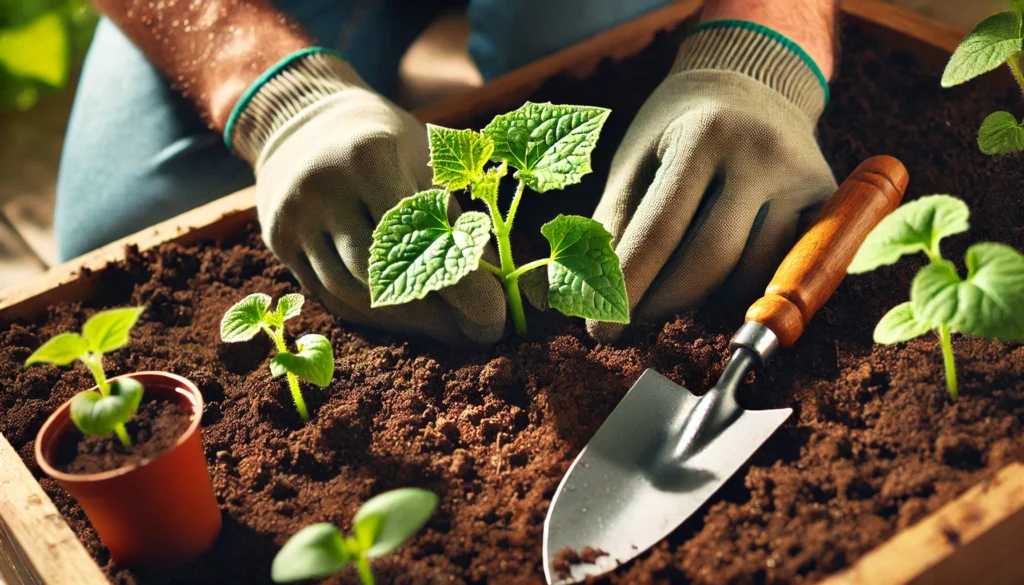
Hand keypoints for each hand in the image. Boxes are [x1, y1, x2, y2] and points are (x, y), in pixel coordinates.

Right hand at [231, 51, 505, 343]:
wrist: (301, 119)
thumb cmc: (385, 141)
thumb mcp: (427, 160)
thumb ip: (457, 219)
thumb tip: (507, 289)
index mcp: (368, 156)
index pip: (422, 238)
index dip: (463, 288)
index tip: (496, 318)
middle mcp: (323, 186)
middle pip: (383, 275)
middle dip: (437, 315)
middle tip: (477, 335)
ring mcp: (294, 216)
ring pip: (353, 292)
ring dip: (406, 323)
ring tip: (449, 331)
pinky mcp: (277, 241)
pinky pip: (328, 294)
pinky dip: (371, 314)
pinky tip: (406, 320)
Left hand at [588, 22, 836, 341]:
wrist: (751, 82)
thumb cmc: (676, 130)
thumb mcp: (636, 160)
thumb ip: (616, 226)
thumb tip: (594, 300)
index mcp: (703, 133)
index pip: (660, 230)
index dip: (628, 287)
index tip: (600, 330)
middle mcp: (761, 152)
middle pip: (711, 259)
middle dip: (664, 302)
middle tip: (633, 317)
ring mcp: (802, 177)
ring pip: (752, 275)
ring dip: (703, 303)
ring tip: (670, 293)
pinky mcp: (827, 201)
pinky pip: (784, 271)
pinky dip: (743, 293)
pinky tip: (714, 285)